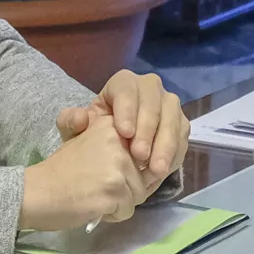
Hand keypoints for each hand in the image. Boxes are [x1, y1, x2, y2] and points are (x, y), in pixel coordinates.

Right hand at [22, 111, 163, 232]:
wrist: (36, 192)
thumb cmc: (59, 172)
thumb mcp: (89, 145)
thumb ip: (121, 149)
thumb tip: (157, 169)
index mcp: (113, 125)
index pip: (145, 152)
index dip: (132, 170)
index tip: (107, 175)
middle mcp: (119, 140)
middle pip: (144, 176)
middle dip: (126, 189)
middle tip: (96, 188)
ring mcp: (118, 165)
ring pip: (138, 195)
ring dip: (119, 203)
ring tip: (93, 197)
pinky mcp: (115, 190)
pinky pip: (127, 211)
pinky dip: (112, 215)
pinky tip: (92, 206)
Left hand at [56, 70, 188, 187]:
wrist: (109, 149)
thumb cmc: (92, 133)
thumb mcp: (73, 129)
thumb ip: (69, 122)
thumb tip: (81, 118)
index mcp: (122, 84)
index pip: (127, 88)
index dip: (128, 109)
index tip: (125, 133)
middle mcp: (148, 88)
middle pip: (155, 101)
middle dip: (149, 129)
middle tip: (140, 156)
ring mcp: (167, 105)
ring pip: (174, 117)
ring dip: (166, 144)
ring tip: (155, 169)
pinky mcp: (179, 124)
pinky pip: (183, 134)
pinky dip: (175, 152)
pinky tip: (163, 169)